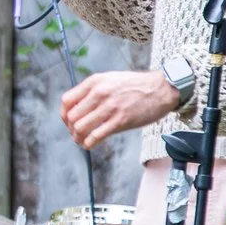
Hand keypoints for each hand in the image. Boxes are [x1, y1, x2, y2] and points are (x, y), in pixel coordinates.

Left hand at [61, 69, 179, 150]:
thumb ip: (94, 89)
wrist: (161, 89)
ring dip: (78, 138)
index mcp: (95, 82)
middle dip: (70, 128)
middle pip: (71, 117)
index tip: (68, 121)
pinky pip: (96, 136)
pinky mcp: (120, 121)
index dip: (64, 114)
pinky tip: (90, 145)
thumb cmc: (137, 85)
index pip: (66, 101)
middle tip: (76, 133)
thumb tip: (78, 105)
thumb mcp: (110, 79)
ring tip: (82, 141)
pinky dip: (89, 144)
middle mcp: (99, 94)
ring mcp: (109, 108)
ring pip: (80, 128)